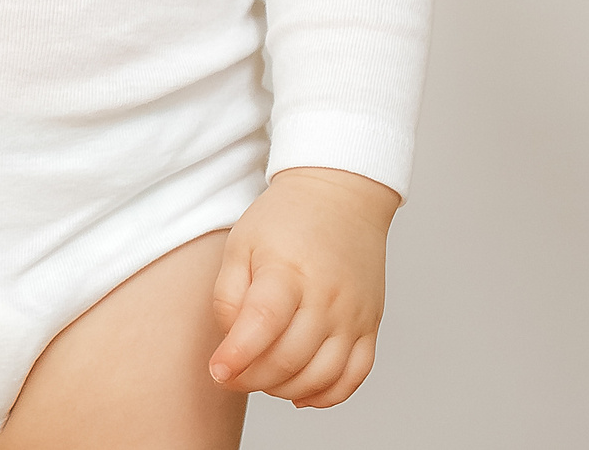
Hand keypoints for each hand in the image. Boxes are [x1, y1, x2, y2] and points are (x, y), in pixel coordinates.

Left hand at [207, 165, 398, 407]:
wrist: (340, 194)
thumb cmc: (285, 219)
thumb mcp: (241, 244)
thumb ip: (228, 296)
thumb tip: (232, 345)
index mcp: (288, 271)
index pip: (264, 325)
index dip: (238, 356)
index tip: (218, 370)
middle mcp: (327, 297)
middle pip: (289, 360)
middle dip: (251, 379)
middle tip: (232, 373)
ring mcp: (353, 315)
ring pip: (321, 377)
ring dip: (284, 389)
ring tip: (263, 376)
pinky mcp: (370, 325)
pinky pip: (353, 377)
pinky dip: (326, 395)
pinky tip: (300, 390)